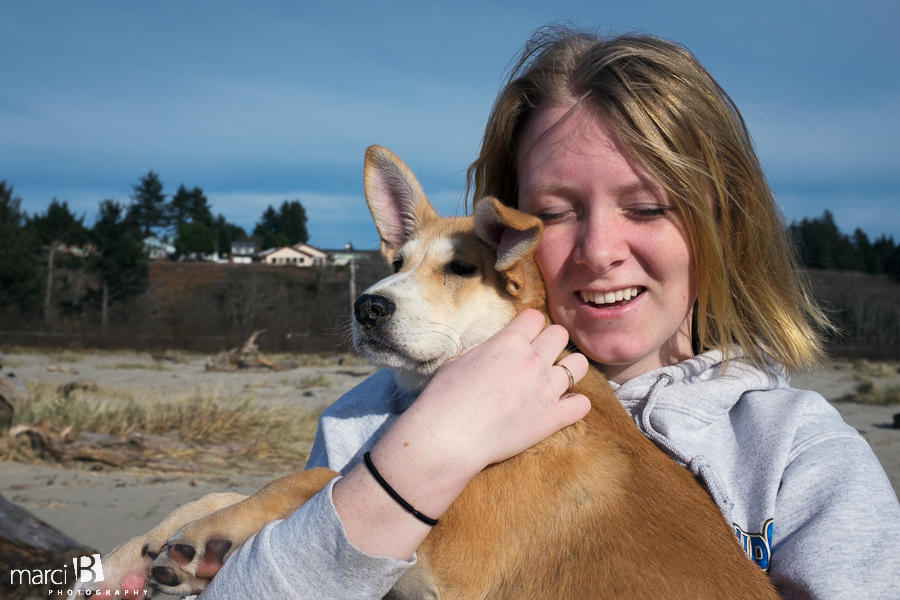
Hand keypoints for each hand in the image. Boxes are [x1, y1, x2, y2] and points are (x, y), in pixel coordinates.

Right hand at [333, 309, 588, 558]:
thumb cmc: (444, 398)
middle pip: (560, 334)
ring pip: (579, 365)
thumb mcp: (458, 362)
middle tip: (539, 358)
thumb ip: (482, 354)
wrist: (449, 437)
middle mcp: (533, 359)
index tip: (523, 337)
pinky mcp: (553, 418)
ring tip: (554, 380)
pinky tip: (560, 407)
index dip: (529, 326)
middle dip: (551, 343)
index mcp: (509, 341)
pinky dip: (574, 404)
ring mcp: (546, 389)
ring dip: (568, 369)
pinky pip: (582, 403)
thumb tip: (487, 357)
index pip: (535, 317)